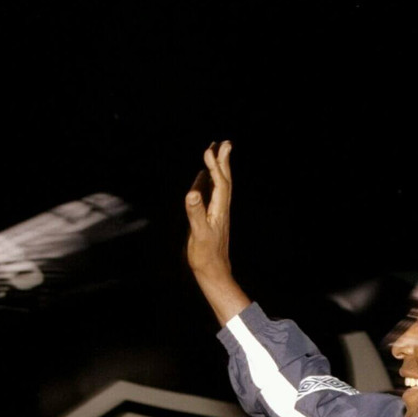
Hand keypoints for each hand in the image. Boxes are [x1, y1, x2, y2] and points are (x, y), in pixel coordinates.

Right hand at [184, 140, 233, 284]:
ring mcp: (216, 213)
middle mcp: (220, 209)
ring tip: (217, 153)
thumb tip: (193, 193)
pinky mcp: (211, 219)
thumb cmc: (205, 256)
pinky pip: (211, 196)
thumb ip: (195, 213)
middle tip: (224, 143)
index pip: (220, 184)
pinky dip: (208, 183)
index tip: (210, 150)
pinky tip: (203, 178)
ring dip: (218, 169)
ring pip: (219, 187)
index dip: (215, 167)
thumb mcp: (199, 234)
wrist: (213, 273)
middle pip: (224, 181)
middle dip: (223, 162)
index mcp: (219, 211)